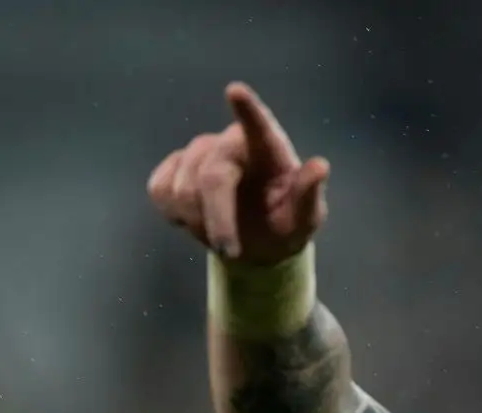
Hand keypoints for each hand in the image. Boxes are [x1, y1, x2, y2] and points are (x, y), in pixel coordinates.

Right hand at [147, 82, 329, 265]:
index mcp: (268, 148)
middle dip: (217, 219)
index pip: (259, 126)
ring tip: (222, 230)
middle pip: (211, 178)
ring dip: (199, 221)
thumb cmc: (284, 223)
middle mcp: (230, 143)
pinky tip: (196, 218)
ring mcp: (198, 152)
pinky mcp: (172, 167)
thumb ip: (309, 194)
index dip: (247, 110)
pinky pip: (160, 190)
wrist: (256, 242)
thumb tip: (320, 166)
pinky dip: (175, 214)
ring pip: (181, 189)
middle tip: (229, 251)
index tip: (236, 91)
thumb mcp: (305, 218)